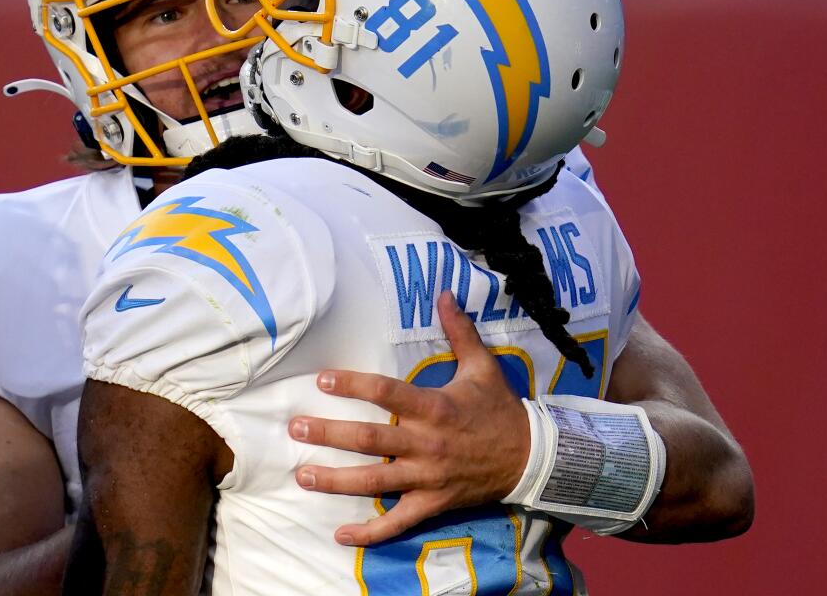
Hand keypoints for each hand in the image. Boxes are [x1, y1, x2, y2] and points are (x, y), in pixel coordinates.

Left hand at [288, 291, 531, 545]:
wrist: (530, 457)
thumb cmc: (499, 409)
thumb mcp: (482, 366)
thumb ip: (459, 330)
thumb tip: (444, 292)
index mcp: (434, 407)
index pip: (386, 392)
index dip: (352, 385)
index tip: (322, 379)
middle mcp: (426, 444)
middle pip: (369, 439)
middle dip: (329, 433)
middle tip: (296, 427)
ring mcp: (427, 477)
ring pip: (374, 482)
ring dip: (336, 480)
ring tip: (303, 474)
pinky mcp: (432, 503)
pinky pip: (398, 522)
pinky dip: (370, 533)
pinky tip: (340, 535)